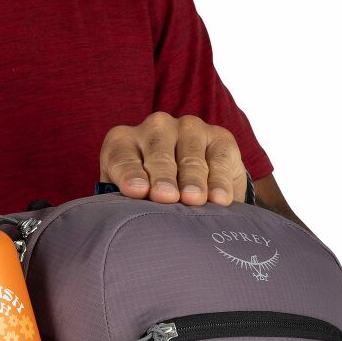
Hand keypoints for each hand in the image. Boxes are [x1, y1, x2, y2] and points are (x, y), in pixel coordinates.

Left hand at [99, 112, 246, 204]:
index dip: (129, 174)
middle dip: (162, 177)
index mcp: (123, 141)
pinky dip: (219, 181)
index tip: (137, 191)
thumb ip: (128, 201)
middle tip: (166, 197)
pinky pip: (219, 159)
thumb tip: (130, 213)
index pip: (122, 158)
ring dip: (192, 180)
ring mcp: (189, 127)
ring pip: (190, 157)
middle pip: (158, 155)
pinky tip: (219, 198)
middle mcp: (156, 127)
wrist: (196, 186)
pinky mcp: (219, 137)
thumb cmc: (152, 194)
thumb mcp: (133, 196)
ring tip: (194, 199)